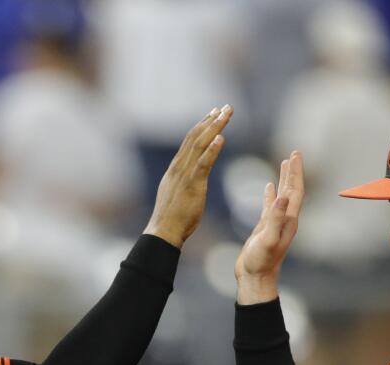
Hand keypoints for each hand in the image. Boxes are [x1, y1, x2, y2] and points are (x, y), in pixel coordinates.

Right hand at [143, 105, 231, 248]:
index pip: (190, 140)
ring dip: (214, 128)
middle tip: (226, 107)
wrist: (163, 232)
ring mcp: (184, 175)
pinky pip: (202, 164)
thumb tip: (191, 176)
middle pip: (196, 137)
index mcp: (176, 168)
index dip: (203, 125)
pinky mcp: (191, 185)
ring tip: (226, 114)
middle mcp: (179, 167)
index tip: (214, 113)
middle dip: (212, 120)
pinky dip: (211, 150)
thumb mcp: (178, 193)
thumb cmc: (172, 218)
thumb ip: (185, 181)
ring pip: (200, 145)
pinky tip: (221, 138)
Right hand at [235, 150, 304, 303]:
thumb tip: (283, 196)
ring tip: (284, 164)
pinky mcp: (265, 228)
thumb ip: (276, 218)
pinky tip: (268, 187)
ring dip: (284, 179)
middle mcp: (286, 220)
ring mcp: (276, 223)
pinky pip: (270, 206)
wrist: (255, 278)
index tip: (295, 155)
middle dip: (293, 171)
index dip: (296, 172)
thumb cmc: (261, 262)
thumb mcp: (268, 239)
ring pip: (282, 196)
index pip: (295, 191)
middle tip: (294, 153)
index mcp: (289, 220)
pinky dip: (271, 194)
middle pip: (292, 190)